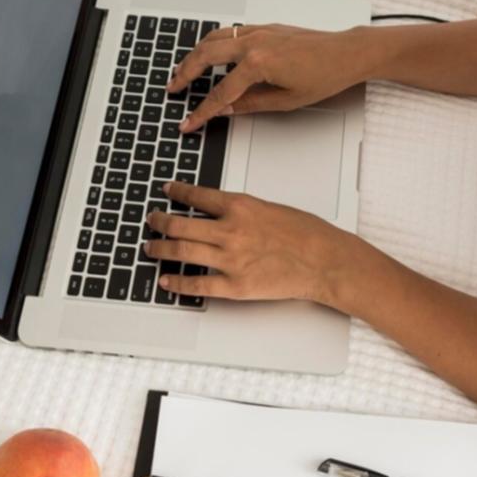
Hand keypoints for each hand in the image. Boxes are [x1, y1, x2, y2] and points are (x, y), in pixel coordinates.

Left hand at [144, 180, 373, 305]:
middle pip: (181, 224)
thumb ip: (245, 212)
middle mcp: (230, 231)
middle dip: (161, 221)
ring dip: (161, 248)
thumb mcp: (272, 209)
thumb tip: (225, 216)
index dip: (178, 192)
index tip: (168, 190)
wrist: (325, 260)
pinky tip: (166, 280)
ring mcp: (230, 259)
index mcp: (241, 207)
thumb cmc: (308, 234)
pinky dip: (177, 282)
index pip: (198, 196)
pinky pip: (197, 284)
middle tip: (152, 219)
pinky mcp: (235, 286)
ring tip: (151, 247)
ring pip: (182, 251)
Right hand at [167, 24, 374, 132]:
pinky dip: (213, 42)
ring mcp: (258, 31)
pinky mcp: (265, 27)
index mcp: (258, 64)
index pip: (221, 93)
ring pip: (214, 39)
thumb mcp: (286, 100)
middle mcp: (254, 42)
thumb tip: (227, 110)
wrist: (346, 53)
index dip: (202, 111)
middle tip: (173, 88)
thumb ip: (251, 104)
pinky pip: (230, 32)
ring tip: (184, 70)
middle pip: (205, 56)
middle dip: (185, 73)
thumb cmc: (325, 75)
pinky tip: (210, 53)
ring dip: (195, 54)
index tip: (189, 121)